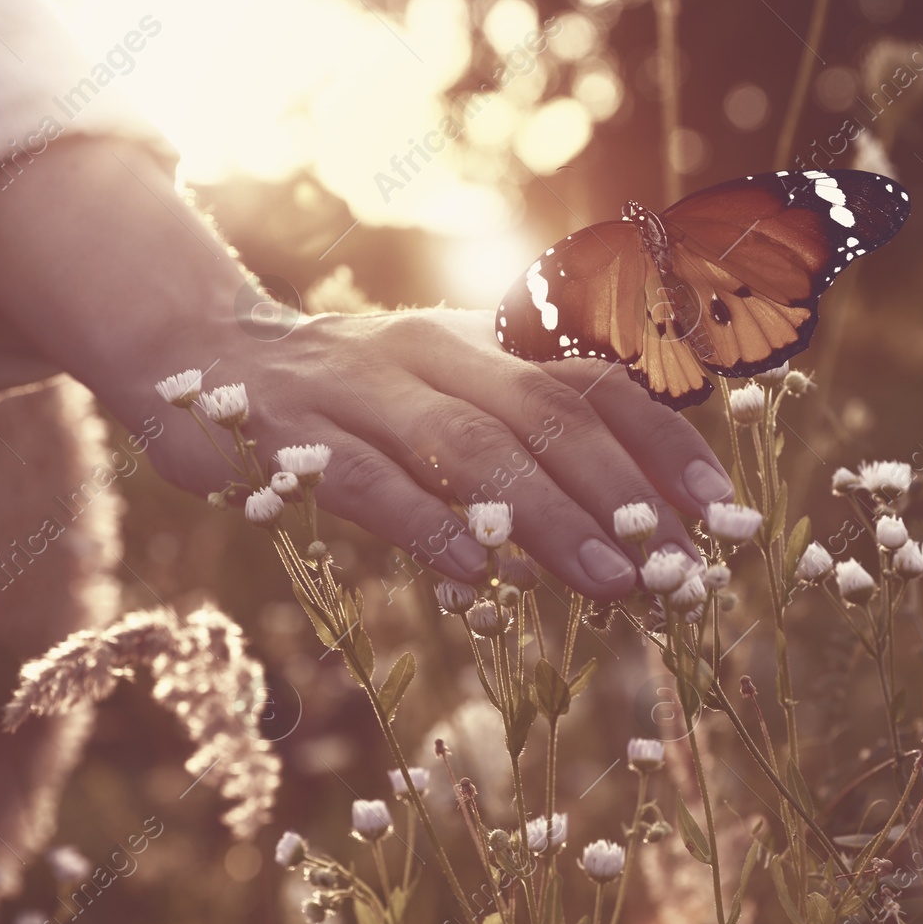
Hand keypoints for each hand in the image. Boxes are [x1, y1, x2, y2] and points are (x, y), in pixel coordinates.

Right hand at [0, 137, 730, 599]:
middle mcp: (431, 352)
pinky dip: (429, 527)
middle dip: (627, 493)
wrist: (195, 352)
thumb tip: (630, 511)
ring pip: (471, 448)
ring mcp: (359, 389)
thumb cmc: (344, 395)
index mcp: (478, 343)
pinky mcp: (291, 435)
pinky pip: (371, 483)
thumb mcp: (439, 391)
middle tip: (684, 567)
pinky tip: (477, 577)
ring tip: (613, 580)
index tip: (727, 515)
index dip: (668, 447)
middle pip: (549, 415)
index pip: (595, 382)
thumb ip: (516, 432)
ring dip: (550, 516)